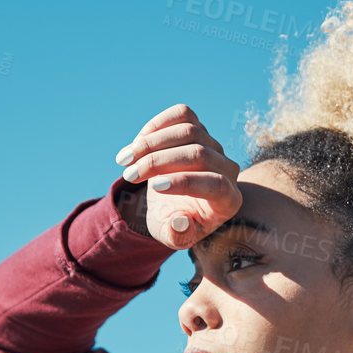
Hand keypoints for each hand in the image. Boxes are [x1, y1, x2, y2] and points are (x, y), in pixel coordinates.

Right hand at [114, 104, 241, 250]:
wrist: (172, 204)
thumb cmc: (174, 223)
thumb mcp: (173, 237)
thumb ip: (178, 236)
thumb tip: (180, 223)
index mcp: (228, 200)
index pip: (215, 184)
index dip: (186, 183)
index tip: (154, 187)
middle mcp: (228, 169)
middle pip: (199, 154)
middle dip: (160, 162)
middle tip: (130, 175)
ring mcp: (214, 145)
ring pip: (188, 131)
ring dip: (151, 144)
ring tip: (124, 161)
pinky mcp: (199, 127)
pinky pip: (182, 115)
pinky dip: (155, 126)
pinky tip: (136, 145)